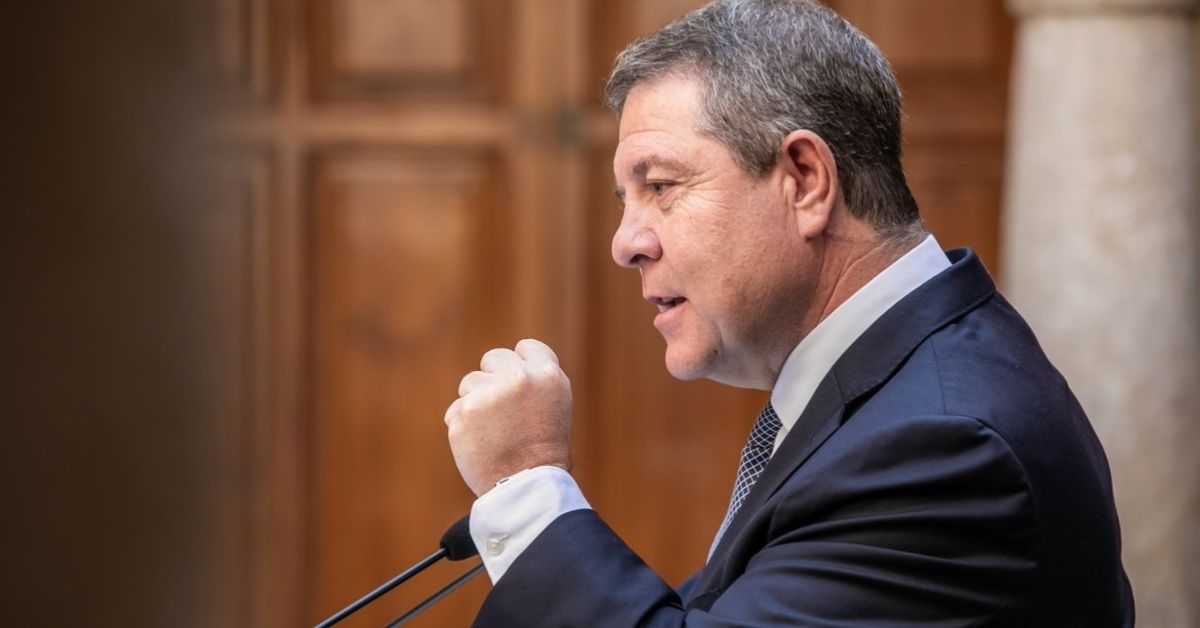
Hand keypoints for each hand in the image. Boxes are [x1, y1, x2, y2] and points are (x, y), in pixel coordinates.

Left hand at [445, 338, 572, 495]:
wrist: (526, 488)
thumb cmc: (544, 455)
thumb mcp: (554, 408)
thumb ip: (535, 384)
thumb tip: (509, 368)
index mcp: (548, 375)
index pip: (527, 348)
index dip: (520, 363)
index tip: (518, 382)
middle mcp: (520, 378)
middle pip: (494, 358)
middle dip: (493, 378)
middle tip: (501, 410)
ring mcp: (490, 393)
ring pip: (470, 382)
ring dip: (475, 402)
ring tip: (493, 432)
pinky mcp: (464, 411)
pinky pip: (455, 410)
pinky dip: (462, 426)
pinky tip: (479, 445)